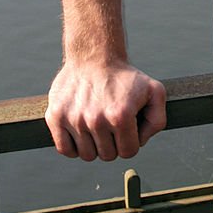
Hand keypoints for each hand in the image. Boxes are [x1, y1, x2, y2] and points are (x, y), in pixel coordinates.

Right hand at [45, 60, 166, 160]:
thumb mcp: (154, 91)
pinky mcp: (56, 117)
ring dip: (94, 144)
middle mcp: (96, 120)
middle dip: (114, 143)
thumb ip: (157, 120)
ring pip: (86, 155)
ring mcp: (74, 119)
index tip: (128, 127)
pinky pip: (65, 150)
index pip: (129, 152)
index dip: (131, 141)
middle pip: (108, 155)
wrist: (94, 56)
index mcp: (120, 116)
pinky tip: (82, 131)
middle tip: (112, 124)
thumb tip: (140, 141)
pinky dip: (74, 146)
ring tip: (97, 124)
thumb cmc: (124, 77)